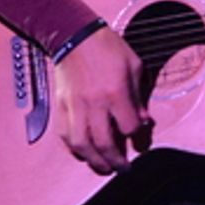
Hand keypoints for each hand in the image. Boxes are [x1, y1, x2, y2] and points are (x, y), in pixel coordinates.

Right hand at [53, 26, 150, 173]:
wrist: (74, 35)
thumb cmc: (107, 48)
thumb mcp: (133, 65)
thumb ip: (138, 95)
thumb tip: (143, 120)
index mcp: (115, 91)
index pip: (129, 126)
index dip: (137, 137)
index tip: (140, 139)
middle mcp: (94, 103)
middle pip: (104, 143)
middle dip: (115, 161)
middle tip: (123, 168)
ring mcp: (74, 106)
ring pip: (81, 145)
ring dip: (94, 161)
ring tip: (103, 168)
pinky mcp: (61, 106)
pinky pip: (66, 136)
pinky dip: (75, 149)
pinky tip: (84, 153)